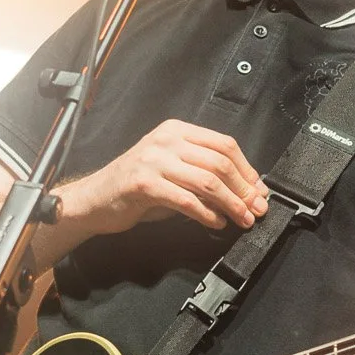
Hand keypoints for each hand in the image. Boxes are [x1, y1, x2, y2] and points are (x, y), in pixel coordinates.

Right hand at [61, 120, 269, 236]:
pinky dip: (207, 214)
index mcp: (176, 130)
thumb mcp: (173, 172)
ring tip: (243, 219)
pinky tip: (216, 223)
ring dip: (231, 204)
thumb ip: (203, 175)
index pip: (224, 144)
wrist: (94, 200)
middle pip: (220, 162)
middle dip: (244, 189)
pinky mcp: (144, 183)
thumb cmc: (137, 188)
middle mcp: (166, 140)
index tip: (259, 191)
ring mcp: (154, 160)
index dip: (247, 169)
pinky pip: (187, 200)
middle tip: (257, 209)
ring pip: (208, 181)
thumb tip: (245, 191)